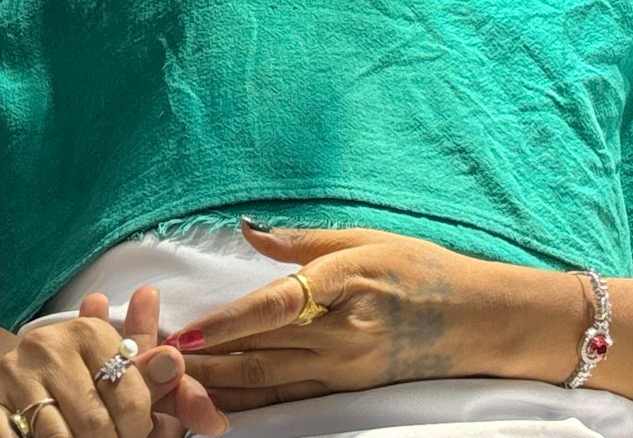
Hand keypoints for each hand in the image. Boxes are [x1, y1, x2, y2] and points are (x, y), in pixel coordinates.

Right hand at [0, 286, 224, 437]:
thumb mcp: (116, 371)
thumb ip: (150, 374)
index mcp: (90, 333)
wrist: (1, 374)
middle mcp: (49, 345)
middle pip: (95, 424)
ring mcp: (14, 374)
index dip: (138, 429)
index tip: (134, 434)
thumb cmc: (75, 377)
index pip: (132, 398)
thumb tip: (174, 364)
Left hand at [173, 222, 510, 410]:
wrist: (476, 320)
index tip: (189, 330)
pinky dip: (251, 401)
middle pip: (262, 350)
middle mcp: (342, 332)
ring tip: (173, 381)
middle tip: (156, 358)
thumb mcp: (366, 238)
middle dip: (205, 358)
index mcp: (344, 283)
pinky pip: (290, 398)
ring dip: (218, 383)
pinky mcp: (348, 389)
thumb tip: (246, 229)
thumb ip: (302, 240)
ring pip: (268, 380)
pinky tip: (220, 402)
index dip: (230, 321)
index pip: (277, 305)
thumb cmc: (421, 269)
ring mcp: (345, 368)